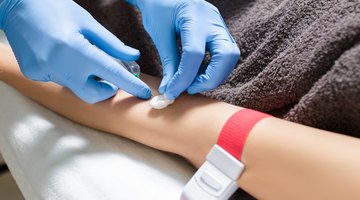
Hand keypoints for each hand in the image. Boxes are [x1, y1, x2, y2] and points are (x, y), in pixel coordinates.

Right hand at [0, 0, 151, 102]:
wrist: (16, 4)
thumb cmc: (55, 8)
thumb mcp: (87, 22)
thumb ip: (112, 43)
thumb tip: (133, 56)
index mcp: (76, 49)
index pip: (111, 74)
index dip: (131, 85)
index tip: (144, 94)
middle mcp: (59, 66)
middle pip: (92, 95)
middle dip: (106, 90)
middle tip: (109, 77)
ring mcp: (44, 72)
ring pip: (75, 86)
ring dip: (85, 77)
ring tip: (79, 55)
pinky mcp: (33, 74)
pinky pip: (58, 79)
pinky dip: (67, 72)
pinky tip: (60, 54)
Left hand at [128, 0, 239, 99]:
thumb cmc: (159, 8)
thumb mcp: (159, 34)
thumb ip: (168, 62)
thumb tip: (169, 90)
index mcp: (193, 15)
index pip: (194, 54)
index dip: (183, 78)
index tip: (171, 93)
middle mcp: (213, 20)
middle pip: (226, 55)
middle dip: (210, 78)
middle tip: (190, 89)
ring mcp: (220, 24)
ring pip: (231, 56)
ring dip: (215, 75)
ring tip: (193, 82)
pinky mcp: (221, 31)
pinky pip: (226, 54)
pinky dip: (215, 68)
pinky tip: (197, 73)